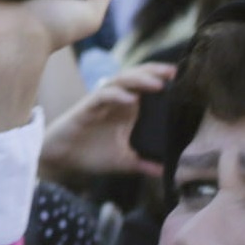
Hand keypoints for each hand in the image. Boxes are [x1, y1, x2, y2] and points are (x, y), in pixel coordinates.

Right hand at [42, 61, 174, 182]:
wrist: (61, 159)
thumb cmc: (90, 155)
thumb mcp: (124, 162)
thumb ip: (144, 164)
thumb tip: (166, 173)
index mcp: (127, 109)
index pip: (146, 85)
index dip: (162, 79)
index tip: (183, 79)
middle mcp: (116, 100)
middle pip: (137, 76)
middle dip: (154, 71)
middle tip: (174, 73)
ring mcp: (101, 101)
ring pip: (121, 80)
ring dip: (139, 79)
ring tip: (157, 84)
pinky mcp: (87, 107)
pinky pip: (103, 95)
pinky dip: (117, 95)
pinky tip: (132, 100)